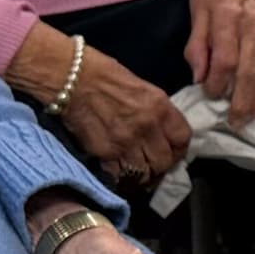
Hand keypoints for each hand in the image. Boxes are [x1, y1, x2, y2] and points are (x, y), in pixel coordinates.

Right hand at [59, 44, 190, 183]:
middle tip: (152, 166)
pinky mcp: (104, 153)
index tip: (172, 153)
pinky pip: (120, 176)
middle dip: (160, 167)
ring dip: (141, 176)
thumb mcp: (143, 88)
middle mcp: (146, 127)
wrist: (71, 78)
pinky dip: (120, 178)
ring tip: (135, 172)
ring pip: (144, 174)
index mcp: (160, 107)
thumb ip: (156, 113)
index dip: (179, 150)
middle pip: (164, 162)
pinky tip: (118, 171)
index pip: (182, 139)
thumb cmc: (104, 75)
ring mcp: (125, 142)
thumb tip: (162, 134)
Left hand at [188, 0, 254, 121]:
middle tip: (234, 121)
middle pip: (251, 70)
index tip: (209, 95)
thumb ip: (197, 46)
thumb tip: (198, 78)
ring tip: (250, 117)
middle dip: (243, 100)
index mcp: (228, 19)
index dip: (218, 82)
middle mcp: (252, 27)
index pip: (226, 59)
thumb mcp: (196, 12)